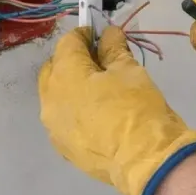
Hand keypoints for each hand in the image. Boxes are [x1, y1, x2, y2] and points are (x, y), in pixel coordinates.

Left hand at [38, 25, 195, 194]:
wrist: (145, 160)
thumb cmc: (137, 107)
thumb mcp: (129, 70)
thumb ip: (113, 49)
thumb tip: (109, 35)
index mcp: (64, 76)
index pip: (68, 43)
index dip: (85, 35)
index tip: (101, 35)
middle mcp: (50, 100)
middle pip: (54, 69)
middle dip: (72, 60)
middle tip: (99, 61)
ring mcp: (54, 127)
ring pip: (56, 96)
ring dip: (71, 86)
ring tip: (98, 89)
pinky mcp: (63, 148)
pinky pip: (64, 119)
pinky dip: (75, 110)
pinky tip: (98, 114)